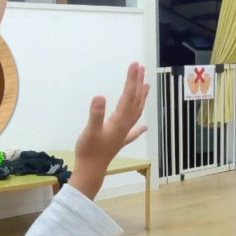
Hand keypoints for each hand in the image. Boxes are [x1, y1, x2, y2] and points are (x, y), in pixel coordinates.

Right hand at [69, 63, 149, 199]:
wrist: (91, 171)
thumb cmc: (89, 151)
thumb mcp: (90, 130)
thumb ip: (96, 114)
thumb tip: (100, 96)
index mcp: (119, 121)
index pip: (128, 95)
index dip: (132, 79)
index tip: (135, 65)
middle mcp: (125, 125)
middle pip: (135, 101)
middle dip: (138, 83)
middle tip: (140, 67)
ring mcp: (123, 133)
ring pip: (136, 112)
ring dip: (141, 98)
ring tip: (146, 85)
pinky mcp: (118, 141)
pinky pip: (132, 131)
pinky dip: (139, 127)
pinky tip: (144, 126)